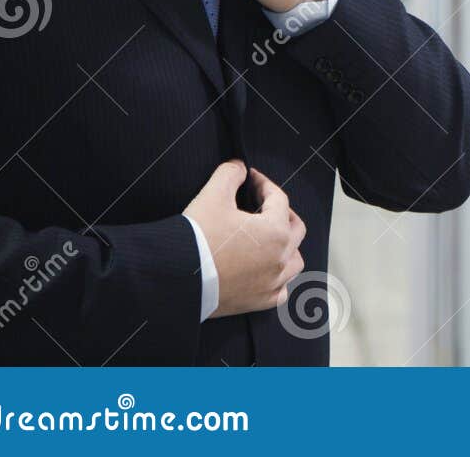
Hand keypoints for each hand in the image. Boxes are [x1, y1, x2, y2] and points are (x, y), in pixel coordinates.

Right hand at [183, 161, 306, 317]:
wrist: (174, 279)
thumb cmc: (196, 240)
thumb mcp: (212, 197)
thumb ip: (229, 174)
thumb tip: (238, 167)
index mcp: (276, 231)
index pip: (279, 199)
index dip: (264, 184)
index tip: (252, 179)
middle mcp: (280, 258)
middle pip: (295, 229)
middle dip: (283, 212)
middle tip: (266, 204)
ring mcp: (271, 283)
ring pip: (294, 262)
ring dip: (287, 247)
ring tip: (273, 238)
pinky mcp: (258, 302)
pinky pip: (280, 291)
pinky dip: (279, 280)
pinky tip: (268, 272)